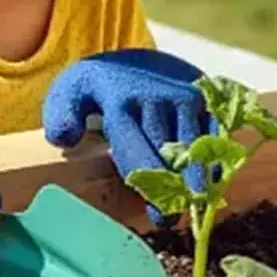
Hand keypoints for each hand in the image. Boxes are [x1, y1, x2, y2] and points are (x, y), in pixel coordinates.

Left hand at [42, 48, 215, 224]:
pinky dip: (214, 160)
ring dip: (198, 181)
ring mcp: (184, 98)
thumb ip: (61, 115)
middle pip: (170, 157)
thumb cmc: (103, 86)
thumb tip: (66, 139)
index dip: (149, 189)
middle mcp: (157, 100)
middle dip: (173, 192)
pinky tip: (211, 184)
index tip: (157, 217)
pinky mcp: (205, 98)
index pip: (138, 154)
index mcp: (121, 103)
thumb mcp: (72, 91)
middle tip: (173, 219)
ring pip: (196, 148)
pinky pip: (215, 135)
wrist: (139, 57)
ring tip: (196, 207)